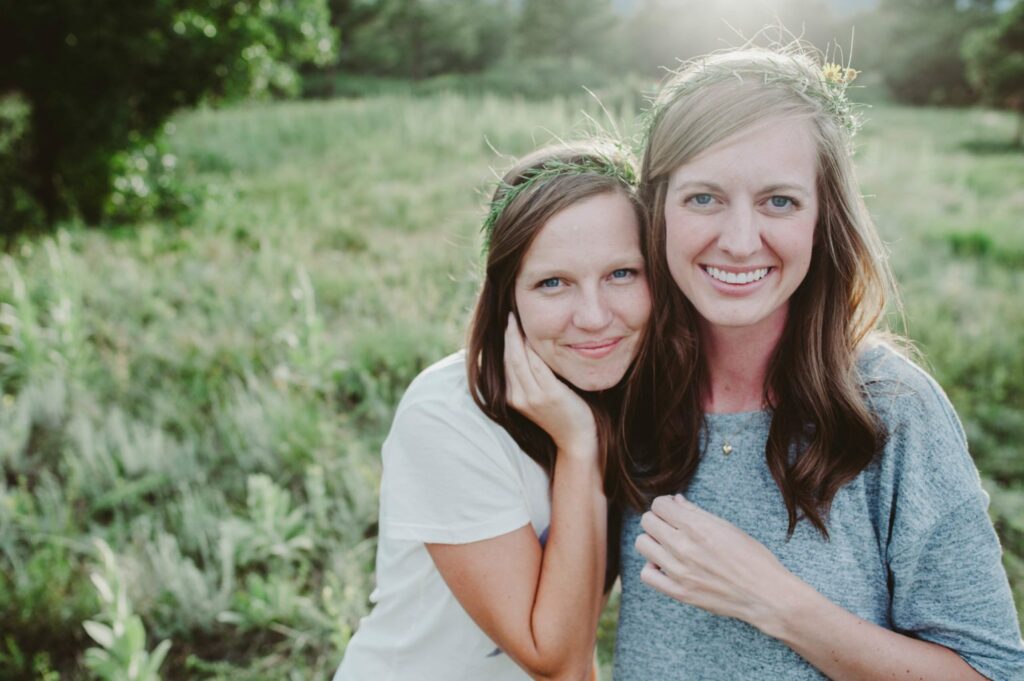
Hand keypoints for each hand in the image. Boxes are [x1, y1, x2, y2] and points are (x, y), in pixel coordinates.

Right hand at [504, 314, 597, 456]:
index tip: (507, 323)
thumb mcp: (541, 396)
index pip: (504, 363)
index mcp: (512, 398)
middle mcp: (517, 397)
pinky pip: (536, 365)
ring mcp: (532, 397)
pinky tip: (531, 335)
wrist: (577, 439)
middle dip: (507, 335)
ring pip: (518, 359)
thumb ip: (532, 377)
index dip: (504, 341)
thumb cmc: (563, 414)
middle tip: (509, 314)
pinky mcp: (548, 395)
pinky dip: (531, 348)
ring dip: (516, 337)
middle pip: (508, 358)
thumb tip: (529, 352)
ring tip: (516, 319)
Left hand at [635, 494, 796, 630]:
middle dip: (658, 519)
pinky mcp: (678, 592)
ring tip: (669, 545)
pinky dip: (652, 567)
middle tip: (671, 527)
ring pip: (642, 544)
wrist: (766, 594)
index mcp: (697, 527)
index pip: (659, 505)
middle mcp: (683, 547)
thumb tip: (674, 500)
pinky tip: (666, 565)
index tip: (674, 511)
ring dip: (653, 541)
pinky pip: (647, 574)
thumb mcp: (727, 526)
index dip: (666, 504)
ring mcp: (678, 571)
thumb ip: (695, 512)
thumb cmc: (752, 557)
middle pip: (647, 522)